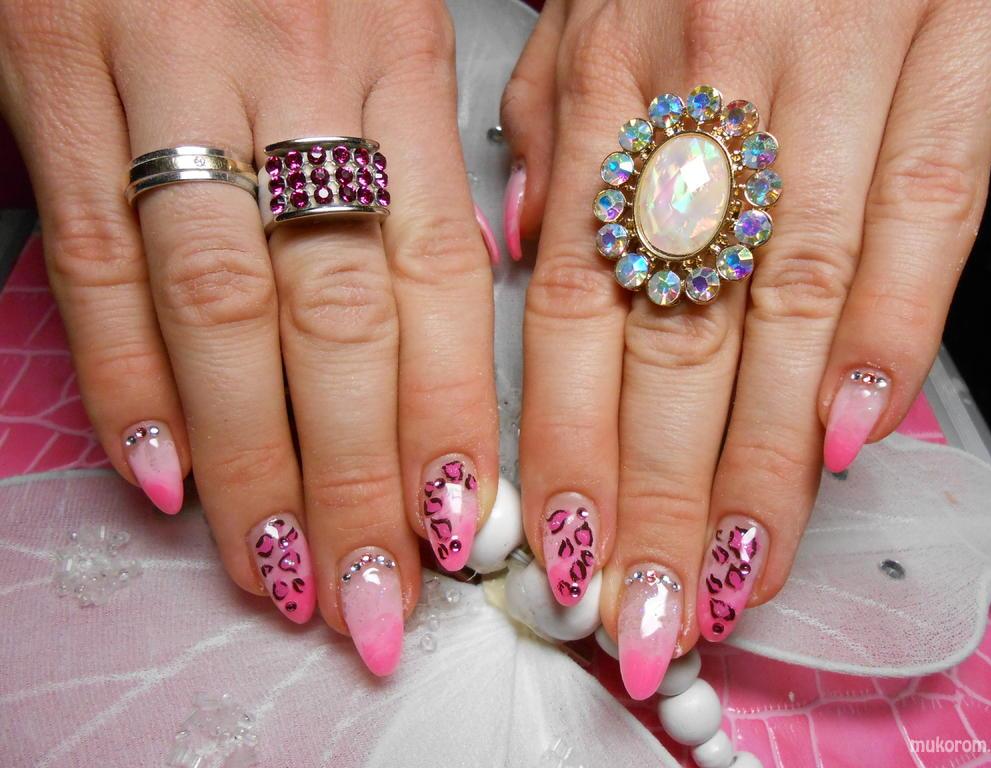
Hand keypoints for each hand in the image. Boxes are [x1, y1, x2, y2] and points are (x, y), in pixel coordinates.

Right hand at [0, 0, 497, 674]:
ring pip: (220, 308)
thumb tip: (463, 312)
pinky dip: (123, 377)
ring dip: (253, 461)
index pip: (441, 277)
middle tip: (376, 598)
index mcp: (401, 60)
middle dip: (360, 474)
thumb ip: (425, 157)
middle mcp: (299, 73)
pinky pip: (91, 255)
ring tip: (282, 573)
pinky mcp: (48, 74)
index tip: (461, 533)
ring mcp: (166, 74)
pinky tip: (162, 477)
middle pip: (339, 316)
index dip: (449, 417)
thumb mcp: (393, 19)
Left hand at [502, 0, 990, 697]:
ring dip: (761, 460)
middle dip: (658, 496)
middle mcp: (706, 88)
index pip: (567, 309)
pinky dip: (893, 328)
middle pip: (672, 334)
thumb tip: (516, 255)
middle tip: (648, 617)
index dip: (567, 447)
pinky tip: (852, 436)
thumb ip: (550, 131)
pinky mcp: (961, 37)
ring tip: (737, 574)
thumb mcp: (584, 9)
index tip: (568, 558)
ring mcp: (835, 66)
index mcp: (607, 84)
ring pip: (790, 301)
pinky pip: (925, 204)